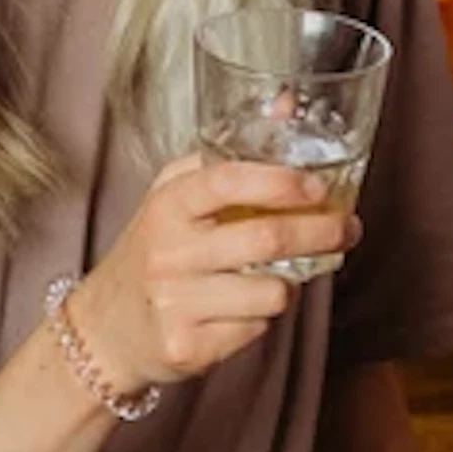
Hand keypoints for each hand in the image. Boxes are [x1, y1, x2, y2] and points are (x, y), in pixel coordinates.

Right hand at [70, 156, 360, 395]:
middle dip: (322, 232)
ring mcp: (176, 301)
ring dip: (292, 283)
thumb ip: (227, 154)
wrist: (105, 329)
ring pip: (272, 291)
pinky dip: (263, 318)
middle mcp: (169, 252)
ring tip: (281, 275)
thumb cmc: (153, 254)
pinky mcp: (188, 346)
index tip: (318, 187)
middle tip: (347, 228)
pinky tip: (242, 309)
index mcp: (167, 206)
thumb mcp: (175, 197)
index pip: (225, 182)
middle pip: (267, 238)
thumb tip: (287, 106)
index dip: (279, 181)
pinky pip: (256, 329)